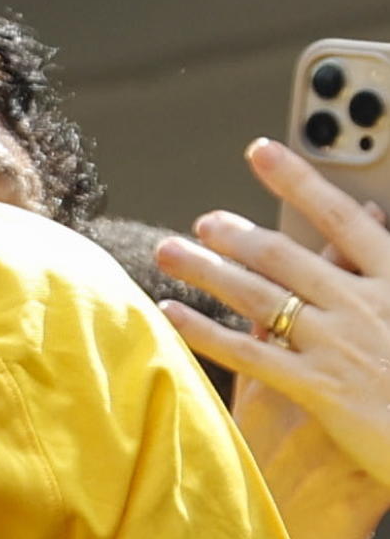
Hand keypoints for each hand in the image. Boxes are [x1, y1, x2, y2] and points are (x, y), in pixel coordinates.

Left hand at [157, 138, 389, 538]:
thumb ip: (384, 264)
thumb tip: (371, 217)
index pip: (337, 215)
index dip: (296, 179)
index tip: (262, 152)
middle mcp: (360, 303)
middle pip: (284, 256)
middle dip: (236, 234)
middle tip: (202, 221)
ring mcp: (336, 344)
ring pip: (258, 297)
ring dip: (208, 271)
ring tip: (169, 253)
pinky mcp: (318, 387)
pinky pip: (250, 354)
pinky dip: (207, 332)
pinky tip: (173, 315)